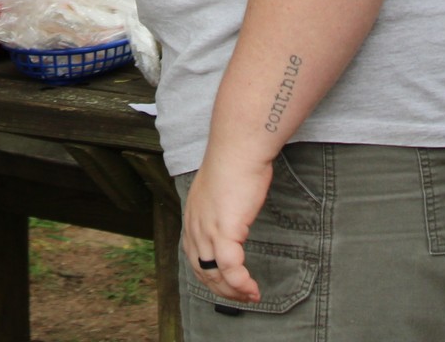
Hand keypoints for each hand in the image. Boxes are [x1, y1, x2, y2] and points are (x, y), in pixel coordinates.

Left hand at [182, 146, 273, 305]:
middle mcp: (194, 226)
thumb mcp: (219, 189)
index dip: (209, 275)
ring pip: (214, 275)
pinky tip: (252, 289)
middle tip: (241, 296)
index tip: (227, 283)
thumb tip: (231, 212)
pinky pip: (231, 270)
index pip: (193, 257)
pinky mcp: (224, 232)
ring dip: (233, 291)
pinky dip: (241, 284)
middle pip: (202, 271)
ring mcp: (207, 230)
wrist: (238, 148)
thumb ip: (219, 205)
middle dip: (222, 289)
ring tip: (250, 295)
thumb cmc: (234, 163)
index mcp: (191, 216)